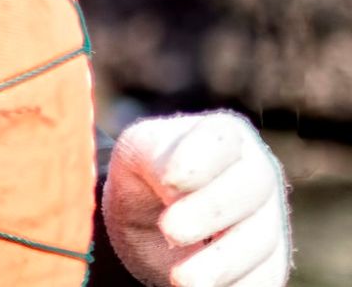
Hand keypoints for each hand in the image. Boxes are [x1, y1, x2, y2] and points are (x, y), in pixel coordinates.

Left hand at [103, 111, 290, 286]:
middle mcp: (256, 173)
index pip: (220, 139)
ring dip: (222, 262)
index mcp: (223, 136)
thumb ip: (153, 156)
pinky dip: (239, 286)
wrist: (151, 225)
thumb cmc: (145, 178)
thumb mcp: (136, 156)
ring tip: (181, 279)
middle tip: (171, 231)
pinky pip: (265, 277)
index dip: (198, 160)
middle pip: (249, 188)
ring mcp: (269, 219)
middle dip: (210, 211)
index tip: (170, 182)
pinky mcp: (270, 262)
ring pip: (260, 240)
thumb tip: (175, 181)